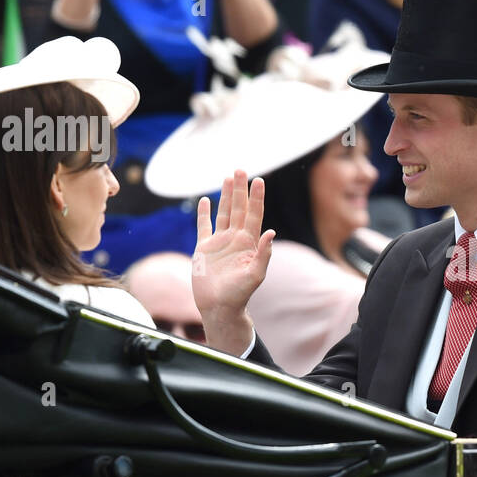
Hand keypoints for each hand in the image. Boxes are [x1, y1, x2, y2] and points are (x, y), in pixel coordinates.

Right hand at [192, 170, 274, 355]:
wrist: (219, 307)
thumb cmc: (239, 294)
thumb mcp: (255, 275)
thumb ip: (264, 254)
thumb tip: (272, 232)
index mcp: (249, 243)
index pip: (254, 215)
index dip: (257, 198)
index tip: (259, 181)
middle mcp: (235, 239)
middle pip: (239, 209)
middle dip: (240, 190)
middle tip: (241, 169)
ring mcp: (220, 242)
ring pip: (223, 213)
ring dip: (226, 196)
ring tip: (228, 178)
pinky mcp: (204, 248)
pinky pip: (204, 226)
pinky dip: (204, 213)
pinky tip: (205, 200)